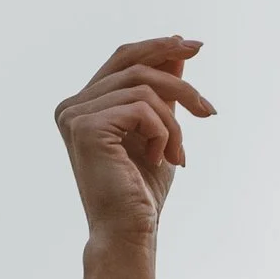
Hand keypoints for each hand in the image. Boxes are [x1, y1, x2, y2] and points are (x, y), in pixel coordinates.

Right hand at [54, 38, 214, 251]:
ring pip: (143, 89)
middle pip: (134, 67)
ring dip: (174, 122)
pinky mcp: (86, 127)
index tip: (194, 46)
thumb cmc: (141, 190)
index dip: (158, 47)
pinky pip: (141, 108)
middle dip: (177, 79)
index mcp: (83, 105)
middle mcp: (71, 106)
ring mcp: (74, 115)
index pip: (122, 59)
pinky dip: (163, 132)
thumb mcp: (159, 129)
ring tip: (179, 154)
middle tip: (207, 108)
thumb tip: (177, 49)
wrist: (129, 232)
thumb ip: (161, 92)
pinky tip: (162, 159)